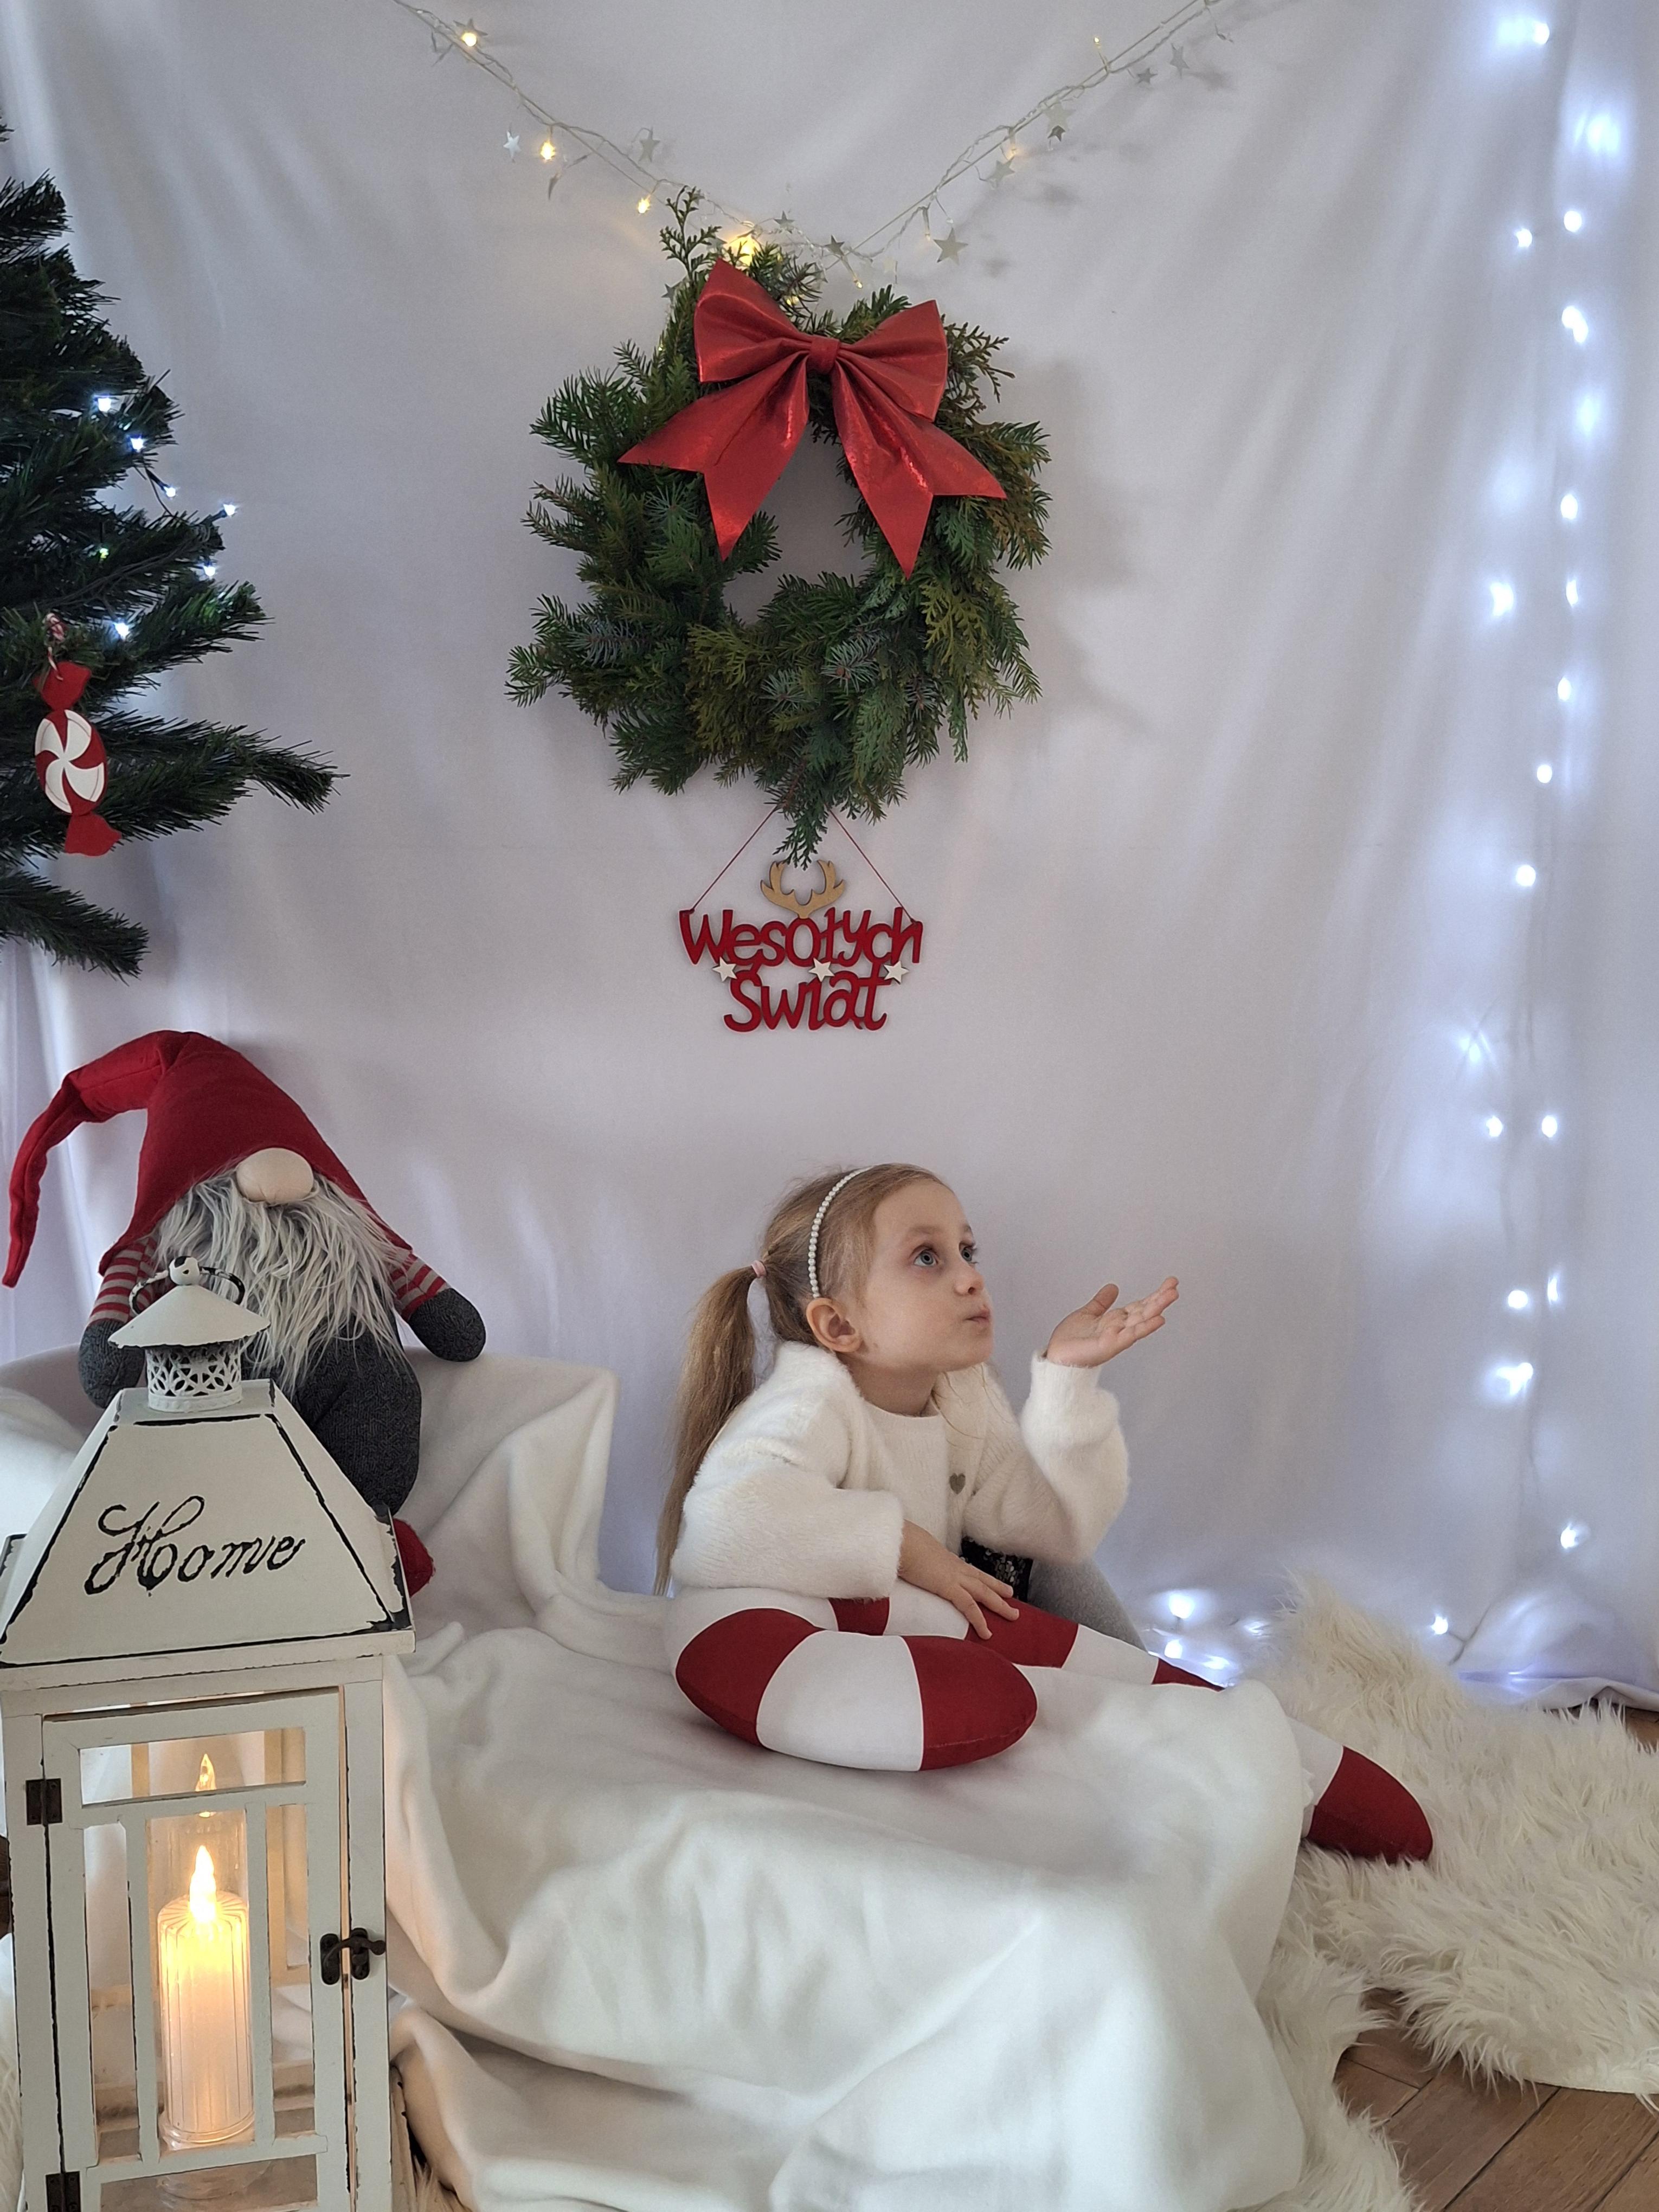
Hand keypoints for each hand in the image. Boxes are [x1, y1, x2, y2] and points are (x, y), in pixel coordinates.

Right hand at [897, 1522, 1019, 1639]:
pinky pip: (969, 1606)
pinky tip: (987, 1632)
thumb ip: (916, 1562)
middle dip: (999, 1589)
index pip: (970, 1570)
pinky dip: (979, 1620)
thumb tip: (909, 1567)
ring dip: (1000, 1605)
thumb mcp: (913, 1554)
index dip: (982, 1578)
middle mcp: (955, 1566)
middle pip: (983, 1580)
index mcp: (947, 1559)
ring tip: (1013, 1615)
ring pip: (984, 1592)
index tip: (991, 1583)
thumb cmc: (900, 1545)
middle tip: (1011, 1596)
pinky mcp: (949, 1587)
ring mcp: (955, 1576)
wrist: (899, 1541)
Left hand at [1044, 1276, 1178, 1367]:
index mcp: (1116, 1320)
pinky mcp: (1110, 1345)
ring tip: (1171, 1296)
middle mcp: (1120, 1328)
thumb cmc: (1071, 1341)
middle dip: (1160, 1298)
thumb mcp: (1088, 1314)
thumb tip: (1113, 1287)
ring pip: (1141, 1320)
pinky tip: (1158, 1320)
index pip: (1140, 1305)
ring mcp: (1117, 1337)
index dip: (1154, 1294)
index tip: (1169, 1283)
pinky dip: (1144, 1327)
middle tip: (1175, 1285)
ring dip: (1157, 1308)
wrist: (1057, 1357)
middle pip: (1144, 1310)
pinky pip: (1130, 1335)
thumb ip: (1102, 1302)